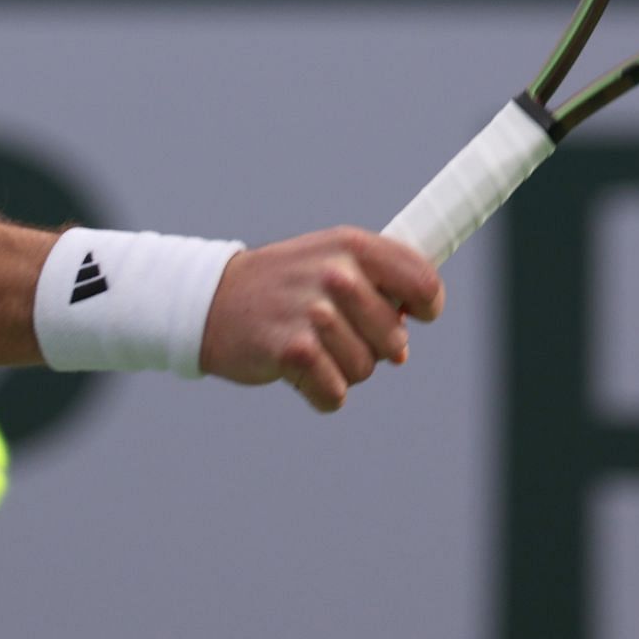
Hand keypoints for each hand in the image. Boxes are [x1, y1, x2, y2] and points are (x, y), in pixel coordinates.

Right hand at [200, 227, 443, 412]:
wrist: (211, 301)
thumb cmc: (280, 285)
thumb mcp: (329, 260)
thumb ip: (376, 286)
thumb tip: (404, 342)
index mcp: (352, 245)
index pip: (423, 282)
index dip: (428, 306)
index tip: (414, 316)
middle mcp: (336, 273)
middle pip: (395, 340)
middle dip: (372, 348)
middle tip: (336, 333)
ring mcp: (314, 311)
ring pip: (365, 370)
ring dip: (342, 370)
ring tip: (310, 346)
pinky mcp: (293, 351)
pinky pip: (335, 393)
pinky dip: (321, 393)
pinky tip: (298, 371)